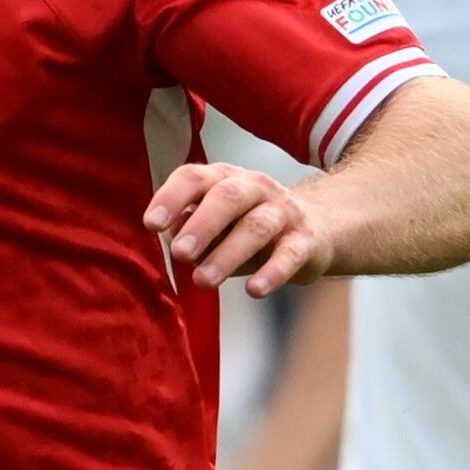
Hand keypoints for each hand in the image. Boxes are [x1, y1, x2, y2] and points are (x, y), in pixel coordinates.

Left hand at [147, 160, 329, 290]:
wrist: (317, 228)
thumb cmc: (248, 227)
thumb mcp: (216, 224)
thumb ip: (190, 229)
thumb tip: (170, 237)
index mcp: (224, 179)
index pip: (194, 178)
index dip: (171, 198)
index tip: (151, 224)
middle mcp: (255, 188)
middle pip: (228, 197)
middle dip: (202, 225)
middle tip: (179, 253)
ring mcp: (283, 212)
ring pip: (256, 227)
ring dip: (227, 255)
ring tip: (203, 281)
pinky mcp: (306, 240)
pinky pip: (289, 255)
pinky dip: (272, 273)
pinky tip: (255, 290)